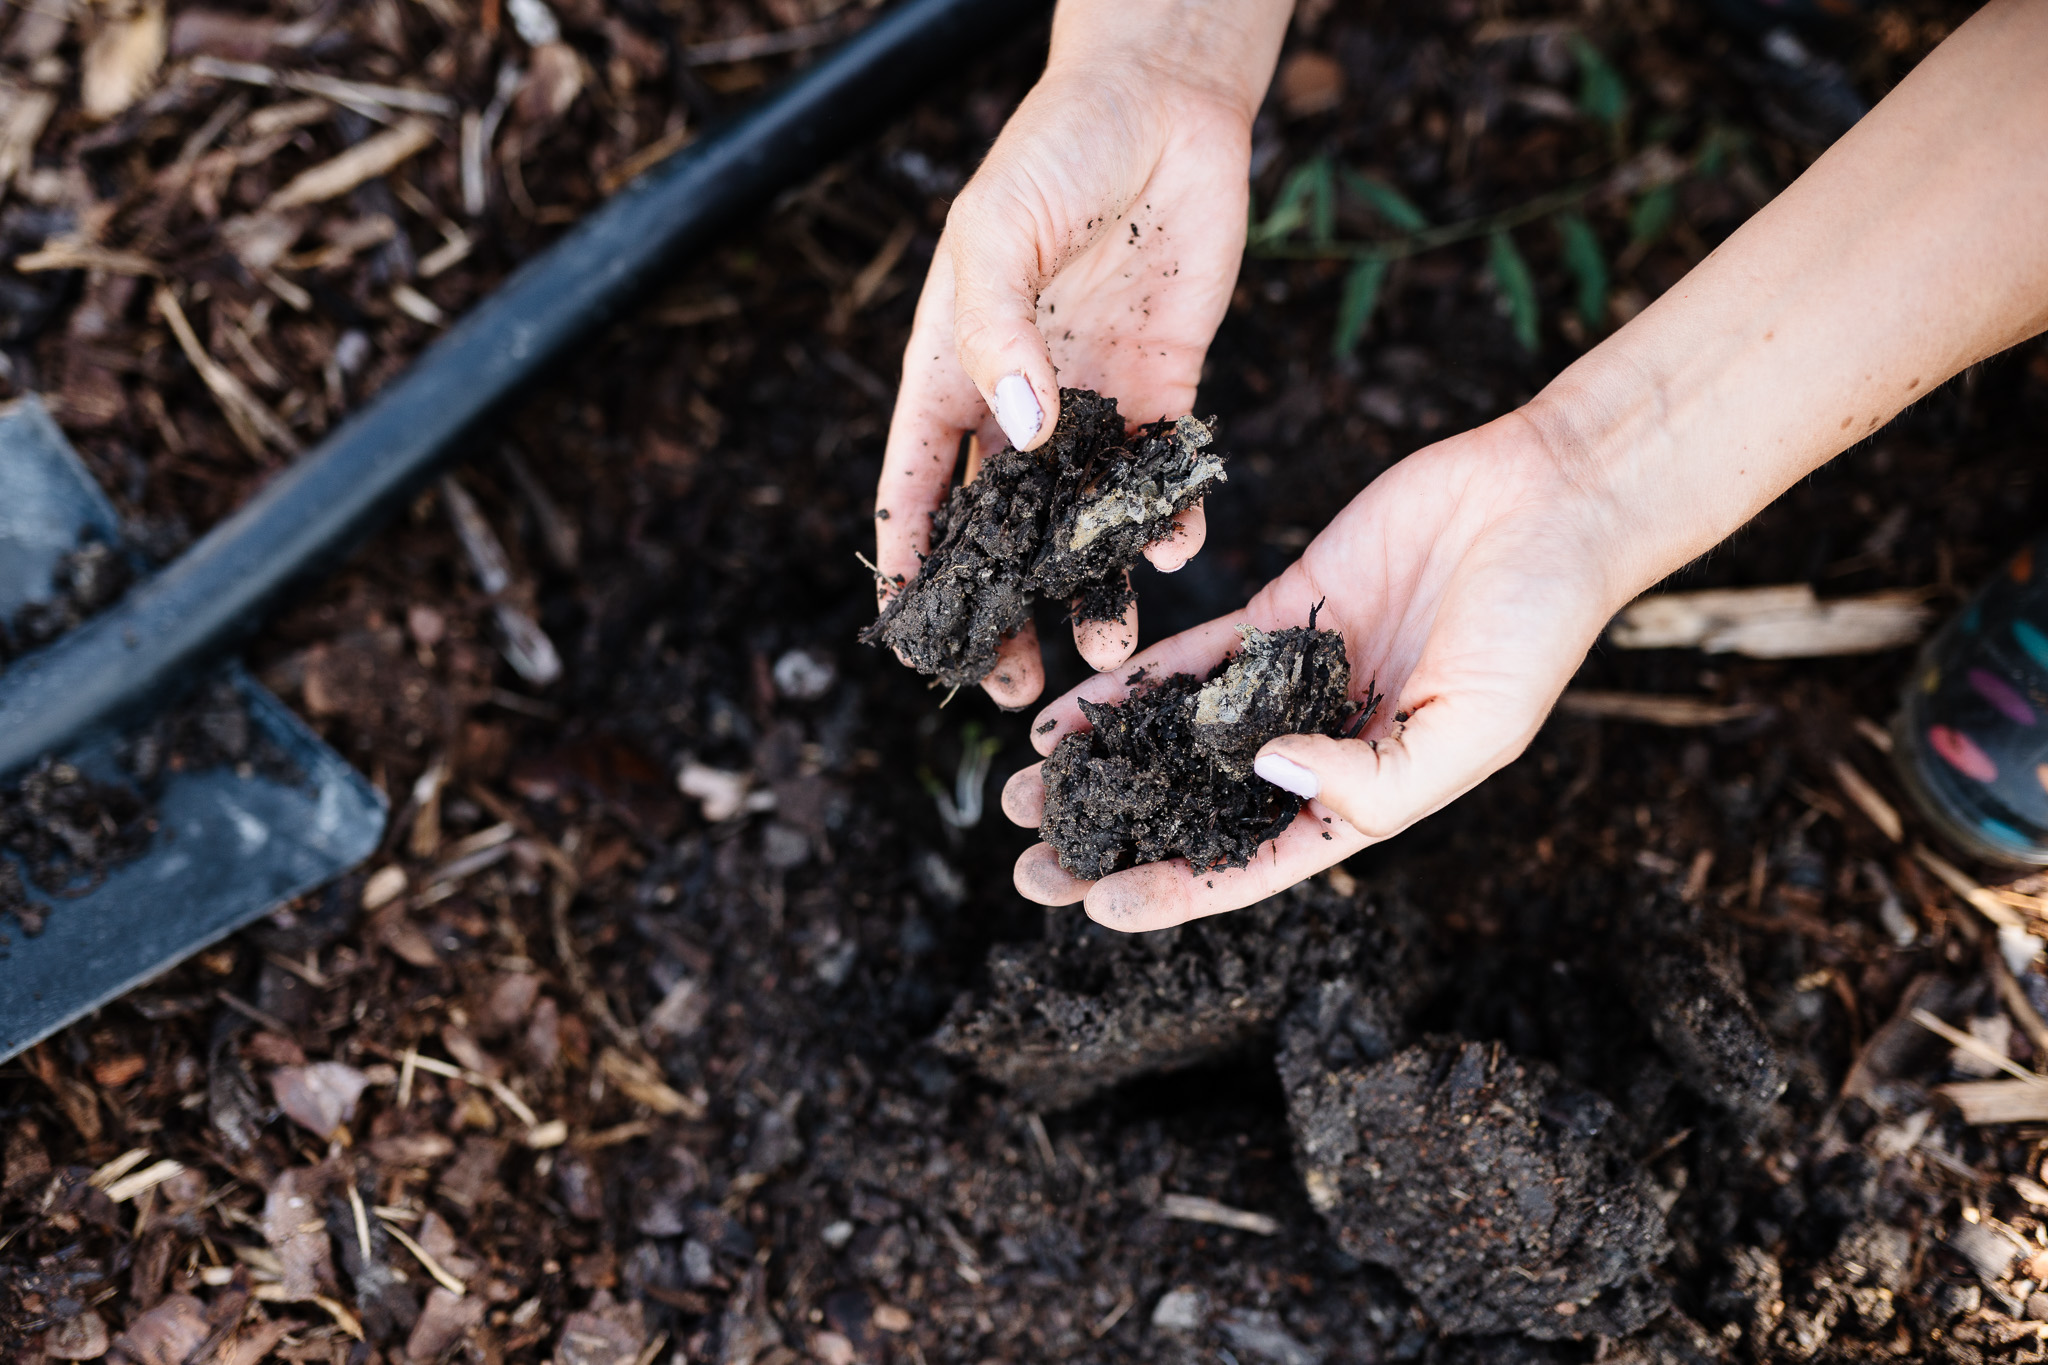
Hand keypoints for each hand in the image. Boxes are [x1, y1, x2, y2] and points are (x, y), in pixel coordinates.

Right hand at [874, 1, 1289, 706]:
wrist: (1162, 105)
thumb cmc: (1053, 152)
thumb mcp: (997, 233)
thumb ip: (1000, 334)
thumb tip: (1019, 435)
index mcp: (952, 368)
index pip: (915, 484)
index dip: (908, 560)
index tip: (910, 635)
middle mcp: (1019, 400)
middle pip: (1001, 529)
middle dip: (1004, 608)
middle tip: (1011, 684)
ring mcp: (1094, 401)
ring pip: (1084, 520)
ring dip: (1094, 587)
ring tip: (1109, 651)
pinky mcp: (1166, 389)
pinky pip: (1165, 473)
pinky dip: (1172, 518)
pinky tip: (1181, 554)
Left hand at [999, 412, 1629, 930]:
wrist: (1550, 502)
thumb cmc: (1536, 626)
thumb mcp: (1472, 725)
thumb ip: (1375, 774)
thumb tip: (1267, 777)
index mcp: (1370, 794)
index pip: (1254, 862)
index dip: (1176, 890)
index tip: (1097, 907)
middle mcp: (1321, 746)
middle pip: (1197, 811)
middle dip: (1117, 839)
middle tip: (1030, 868)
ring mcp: (1295, 678)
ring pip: (1178, 737)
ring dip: (1106, 766)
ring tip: (1024, 794)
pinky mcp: (1280, 610)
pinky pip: (1188, 659)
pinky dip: (1128, 685)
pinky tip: (1065, 710)